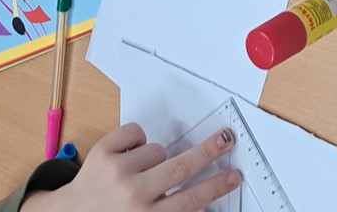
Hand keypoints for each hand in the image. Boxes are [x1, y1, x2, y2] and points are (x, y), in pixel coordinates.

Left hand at [30, 124, 240, 211]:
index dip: (216, 187)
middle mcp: (133, 195)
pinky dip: (136, 141)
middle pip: (181, 167)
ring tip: (139, 174)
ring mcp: (117, 171)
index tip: (234, 175)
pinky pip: (136, 132)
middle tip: (226, 138)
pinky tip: (128, 158)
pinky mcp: (103, 152)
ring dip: (156, 158)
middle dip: (208, 152)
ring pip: (158, 149)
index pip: (190, 200)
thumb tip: (203, 203)